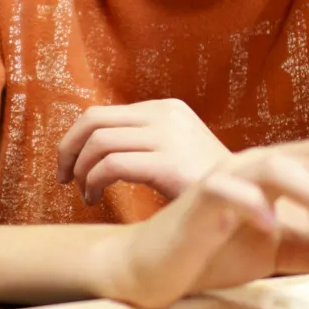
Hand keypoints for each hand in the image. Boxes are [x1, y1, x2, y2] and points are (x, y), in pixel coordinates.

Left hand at [56, 99, 230, 204]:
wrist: (245, 200)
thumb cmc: (204, 185)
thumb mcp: (174, 150)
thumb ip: (142, 141)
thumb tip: (94, 146)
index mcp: (164, 108)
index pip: (100, 114)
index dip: (74, 139)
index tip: (69, 166)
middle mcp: (165, 115)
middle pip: (92, 122)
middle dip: (67, 150)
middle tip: (63, 177)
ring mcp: (168, 136)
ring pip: (98, 143)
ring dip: (81, 170)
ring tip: (85, 193)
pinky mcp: (168, 163)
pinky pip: (111, 165)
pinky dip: (93, 182)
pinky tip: (94, 199)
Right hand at [95, 137, 308, 308]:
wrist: (154, 268)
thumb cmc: (214, 252)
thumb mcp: (282, 254)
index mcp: (277, 171)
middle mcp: (255, 165)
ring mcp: (226, 178)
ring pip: (277, 164)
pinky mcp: (198, 200)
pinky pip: (228, 190)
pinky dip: (255, 205)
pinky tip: (272, 228)